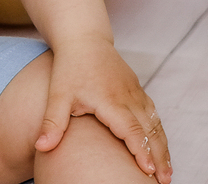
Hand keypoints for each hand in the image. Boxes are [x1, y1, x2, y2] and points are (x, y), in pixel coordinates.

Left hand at [35, 36, 170, 182]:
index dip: (141, 152)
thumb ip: (52, 122)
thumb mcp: (57, 94)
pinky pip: (153, 113)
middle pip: (150, 131)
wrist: (82, 38)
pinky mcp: (136, 88)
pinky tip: (159, 145)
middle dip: (160, 157)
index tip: (149, 172)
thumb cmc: (68, 67)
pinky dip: (159, 131)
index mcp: (110, 100)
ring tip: (166, 171)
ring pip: (155, 123)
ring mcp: (135, 91)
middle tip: (165, 181)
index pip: (131, 131)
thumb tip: (40, 147)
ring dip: (163, 147)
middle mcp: (127, 96)